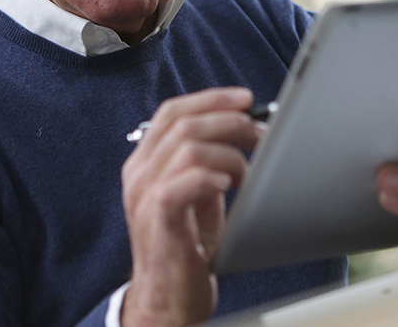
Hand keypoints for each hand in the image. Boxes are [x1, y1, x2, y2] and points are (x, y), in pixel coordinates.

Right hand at [120, 87, 262, 326]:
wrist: (168, 299)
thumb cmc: (186, 246)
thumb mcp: (197, 193)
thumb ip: (207, 161)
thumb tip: (242, 129)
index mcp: (145, 162)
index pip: (172, 112)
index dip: (211, 99)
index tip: (245, 99)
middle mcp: (139, 174)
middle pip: (184, 123)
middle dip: (230, 122)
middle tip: (258, 135)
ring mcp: (144, 196)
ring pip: (188, 147)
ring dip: (228, 153)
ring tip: (245, 173)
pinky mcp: (158, 220)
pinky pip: (182, 183)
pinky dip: (212, 177)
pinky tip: (228, 186)